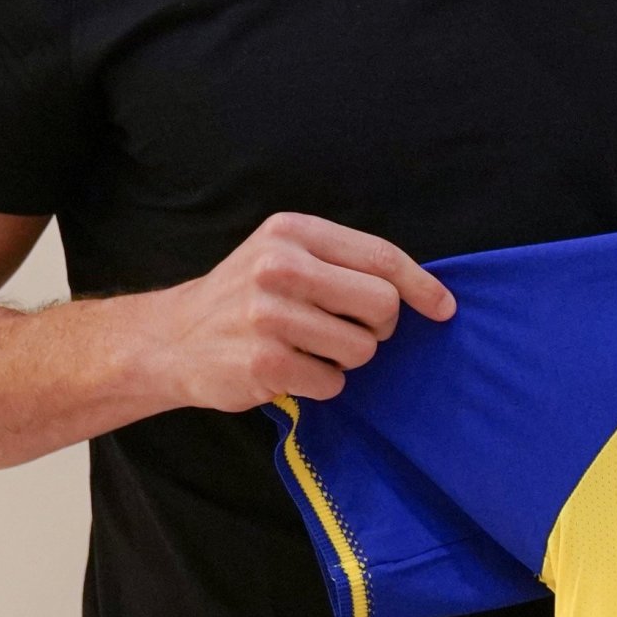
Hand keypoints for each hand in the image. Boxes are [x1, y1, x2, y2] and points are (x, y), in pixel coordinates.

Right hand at [128, 212, 455, 409]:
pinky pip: (333, 383)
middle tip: (349, 331)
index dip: (422, 285)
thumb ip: (344, 263)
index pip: (381, 257)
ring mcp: (268, 315)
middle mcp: (278, 267)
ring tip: (309, 349)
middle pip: (383, 304)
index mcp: (292, 232)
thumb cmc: (247, 298)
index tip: (444, 308)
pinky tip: (290, 370)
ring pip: (362, 348)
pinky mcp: (263, 362)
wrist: (172, 339)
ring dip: (346, 359)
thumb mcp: (285, 256)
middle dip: (379, 326)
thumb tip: (427, 293)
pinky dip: (321, 384)